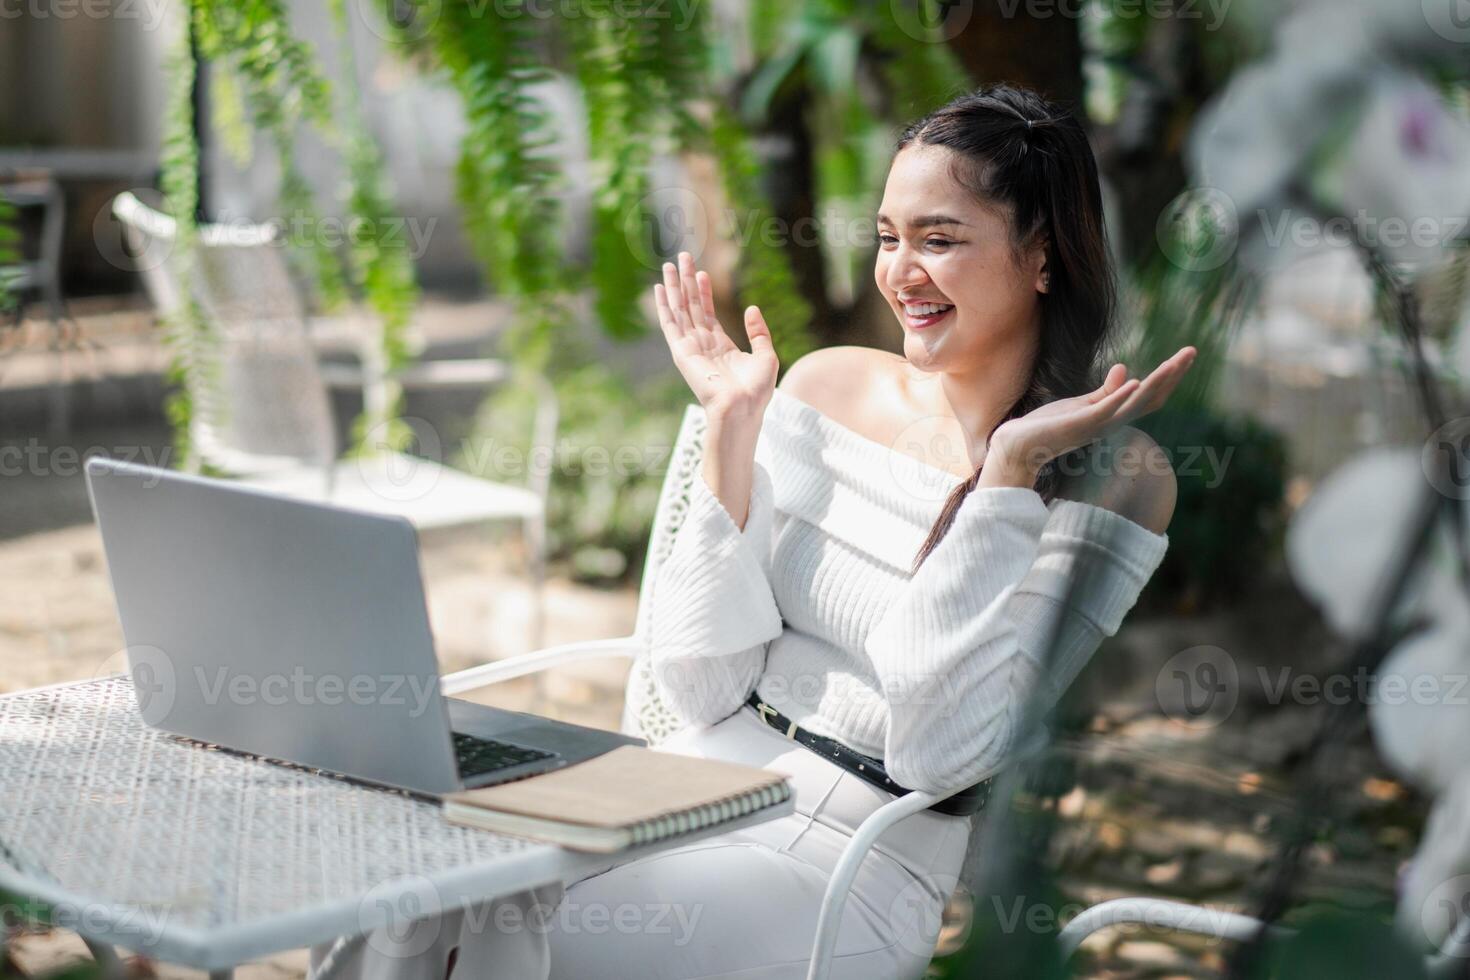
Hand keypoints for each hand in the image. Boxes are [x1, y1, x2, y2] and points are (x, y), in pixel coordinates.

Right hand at [653, 251, 777, 421]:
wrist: (741, 408)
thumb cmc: (756, 391)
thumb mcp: (766, 356)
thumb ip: (759, 332)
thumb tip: (752, 307)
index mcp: (720, 346)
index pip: (708, 312)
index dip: (705, 291)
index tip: (704, 272)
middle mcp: (702, 344)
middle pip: (691, 306)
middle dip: (687, 281)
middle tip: (683, 257)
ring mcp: (690, 346)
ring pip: (679, 309)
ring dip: (674, 286)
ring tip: (670, 263)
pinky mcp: (681, 351)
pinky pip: (669, 323)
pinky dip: (664, 305)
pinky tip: (660, 287)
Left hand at [985, 347, 1197, 482]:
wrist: (1019, 446)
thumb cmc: (1050, 426)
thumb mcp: (1081, 404)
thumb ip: (1105, 391)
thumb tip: (1124, 367)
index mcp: (1113, 416)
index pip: (1150, 396)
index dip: (1169, 377)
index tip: (1187, 355)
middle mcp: (1111, 422)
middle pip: (1151, 398)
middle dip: (1172, 375)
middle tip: (1192, 351)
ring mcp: (1096, 425)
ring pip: (1134, 402)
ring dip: (1156, 382)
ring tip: (1175, 362)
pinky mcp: (1078, 424)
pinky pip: (1103, 410)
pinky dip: (1119, 397)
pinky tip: (1134, 381)